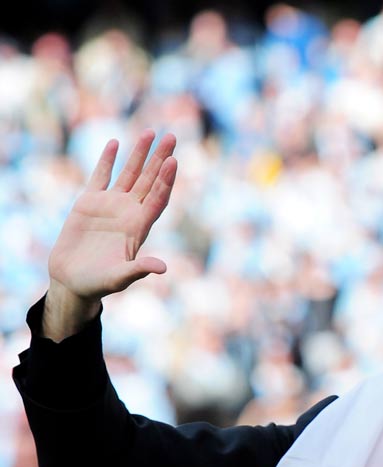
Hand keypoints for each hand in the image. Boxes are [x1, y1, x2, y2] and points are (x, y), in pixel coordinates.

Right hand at [43, 132, 178, 341]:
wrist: (74, 279)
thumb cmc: (99, 283)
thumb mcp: (121, 277)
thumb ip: (139, 270)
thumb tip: (162, 268)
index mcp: (139, 227)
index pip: (158, 199)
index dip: (166, 181)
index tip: (173, 161)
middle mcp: (129, 212)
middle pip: (150, 181)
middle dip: (160, 159)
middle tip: (172, 137)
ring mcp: (110, 205)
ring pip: (129, 174)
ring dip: (139, 154)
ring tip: (150, 133)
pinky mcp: (89, 202)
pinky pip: (100, 176)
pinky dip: (107, 160)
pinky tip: (115, 143)